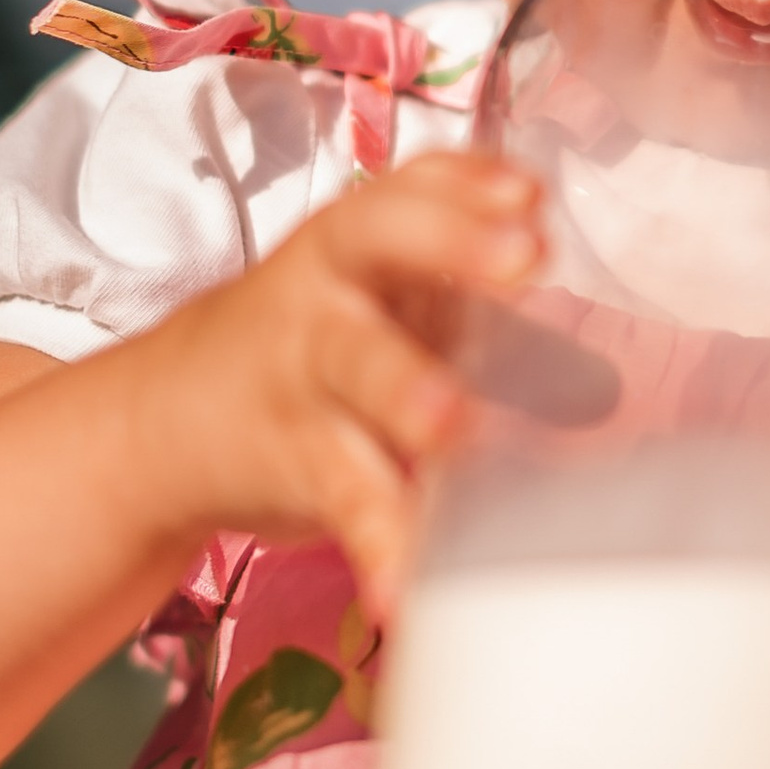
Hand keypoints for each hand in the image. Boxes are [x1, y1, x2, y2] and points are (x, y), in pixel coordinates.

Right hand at [113, 152, 541, 613]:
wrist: (162, 421)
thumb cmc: (312, 352)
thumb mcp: (389, 319)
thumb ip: (495, 338)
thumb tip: (607, 392)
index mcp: (358, 242)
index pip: (408, 184)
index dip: (468, 180)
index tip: (530, 190)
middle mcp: (327, 290)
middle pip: (375, 242)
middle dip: (450, 243)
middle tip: (528, 255)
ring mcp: (301, 371)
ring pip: (355, 367)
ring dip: (408, 389)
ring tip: (457, 424)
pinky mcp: (290, 459)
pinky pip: (341, 497)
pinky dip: (379, 544)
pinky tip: (410, 587)